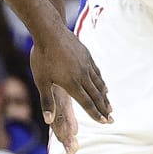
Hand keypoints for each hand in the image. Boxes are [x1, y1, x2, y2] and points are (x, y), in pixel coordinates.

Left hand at [28, 28, 110, 153]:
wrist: (50, 32)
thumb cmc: (42, 57)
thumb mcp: (41, 81)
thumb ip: (47, 101)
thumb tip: (48, 121)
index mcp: (72, 84)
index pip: (87, 103)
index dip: (95, 114)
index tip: (104, 122)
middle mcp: (82, 76)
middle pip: (96, 96)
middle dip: (103, 109)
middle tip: (111, 120)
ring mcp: (86, 65)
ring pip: (99, 84)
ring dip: (105, 97)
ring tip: (110, 106)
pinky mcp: (87, 56)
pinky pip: (97, 72)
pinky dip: (102, 82)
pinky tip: (104, 86)